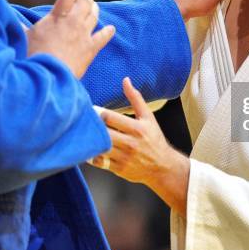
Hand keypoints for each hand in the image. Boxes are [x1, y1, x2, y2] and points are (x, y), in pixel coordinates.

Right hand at [26, 0, 114, 78]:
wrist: (49, 75)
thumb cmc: (33, 56)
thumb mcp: (25, 38)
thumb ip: (21, 28)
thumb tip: (10, 21)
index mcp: (56, 17)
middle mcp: (73, 22)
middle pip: (85, 3)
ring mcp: (83, 35)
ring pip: (94, 16)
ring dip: (95, 10)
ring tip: (94, 7)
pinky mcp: (90, 49)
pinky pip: (103, 37)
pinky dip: (107, 32)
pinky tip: (111, 29)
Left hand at [91, 77, 189, 215]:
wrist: (162, 167)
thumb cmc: (154, 139)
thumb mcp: (148, 117)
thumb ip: (136, 98)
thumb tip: (126, 80)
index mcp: (137, 128)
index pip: (110, 118)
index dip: (98, 113)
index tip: (92, 110)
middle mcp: (131, 143)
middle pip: (103, 133)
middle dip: (93, 126)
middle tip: (85, 121)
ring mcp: (124, 158)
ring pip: (100, 147)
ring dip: (91, 140)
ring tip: (86, 134)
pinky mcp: (118, 169)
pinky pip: (99, 161)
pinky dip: (92, 155)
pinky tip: (92, 148)